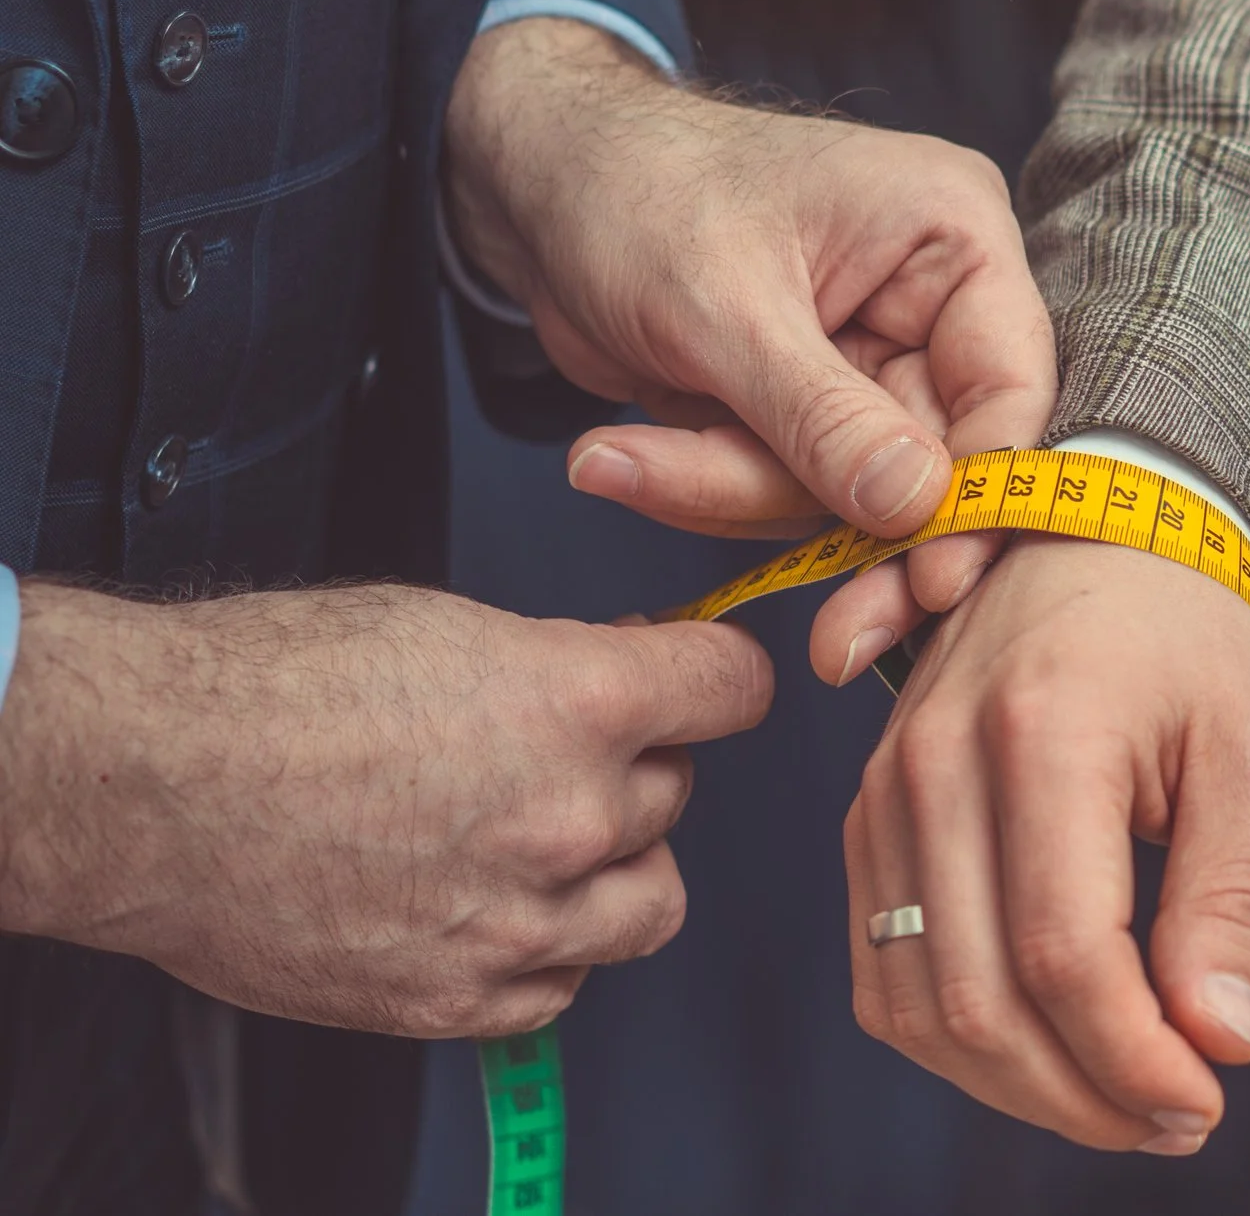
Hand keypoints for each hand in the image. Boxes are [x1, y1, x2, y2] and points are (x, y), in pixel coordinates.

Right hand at [0, 580, 771, 1037]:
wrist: (144, 782)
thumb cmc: (266, 688)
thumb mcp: (449, 624)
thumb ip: (562, 662)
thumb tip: (628, 670)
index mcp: (576, 704)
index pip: (732, 688)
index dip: (717, 677)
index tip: (705, 682)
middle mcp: (567, 819)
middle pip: (675, 793)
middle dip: (631, 765)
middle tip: (556, 752)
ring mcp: (519, 920)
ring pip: (649, 900)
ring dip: (614, 868)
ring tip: (537, 837)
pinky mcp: (459, 999)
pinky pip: (564, 984)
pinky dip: (547, 951)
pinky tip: (492, 906)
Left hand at [442, 18, 1055, 635]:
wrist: (538, 184)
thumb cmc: (634, 190)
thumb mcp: (723, 305)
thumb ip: (822, 415)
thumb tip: (918, 508)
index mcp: (952, 238)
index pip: (1009, 384)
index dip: (984, 491)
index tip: (935, 579)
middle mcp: (932, 304)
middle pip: (937, 462)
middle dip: (836, 522)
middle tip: (828, 640)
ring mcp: (872, 364)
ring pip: (852, 492)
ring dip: (739, 495)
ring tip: (619, 461)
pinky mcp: (810, 410)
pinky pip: (788, 490)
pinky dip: (707, 487)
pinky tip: (620, 458)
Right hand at [840, 538, 1249, 1153]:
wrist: (1105, 530)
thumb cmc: (1193, 640)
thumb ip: (1231, 904)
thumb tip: (1221, 1046)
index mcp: (1043, 731)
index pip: (1064, 954)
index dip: (1133, 1061)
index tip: (1208, 1101)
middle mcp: (936, 762)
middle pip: (979, 1000)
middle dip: (1084, 1097)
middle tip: (1178, 1118)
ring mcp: (887, 790)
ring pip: (917, 1006)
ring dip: (1020, 1087)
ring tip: (1124, 1098)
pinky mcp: (871, 819)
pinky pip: (884, 973)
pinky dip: (960, 1042)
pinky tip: (1051, 1051)